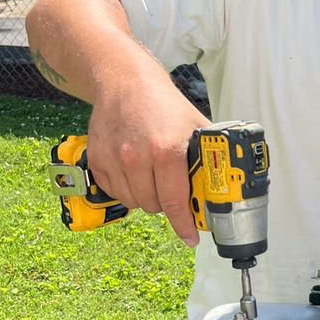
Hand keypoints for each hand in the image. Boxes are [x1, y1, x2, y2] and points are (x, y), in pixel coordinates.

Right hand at [86, 77, 209, 246]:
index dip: (184, 225)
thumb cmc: (162, 103)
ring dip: (146, 198)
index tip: (191, 237)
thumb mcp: (194, 125)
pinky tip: (134, 173)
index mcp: (167, 151)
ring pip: (134, 202)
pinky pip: (114, 192)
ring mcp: (114, 159)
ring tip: (152, 178)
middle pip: (154, 206)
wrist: (124, 81)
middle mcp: (138, 157)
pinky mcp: (97, 160)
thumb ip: (206, 155)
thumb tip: (222, 183)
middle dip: (167, 204)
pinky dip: (126, 189)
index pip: (175, 201)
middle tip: (171, 190)